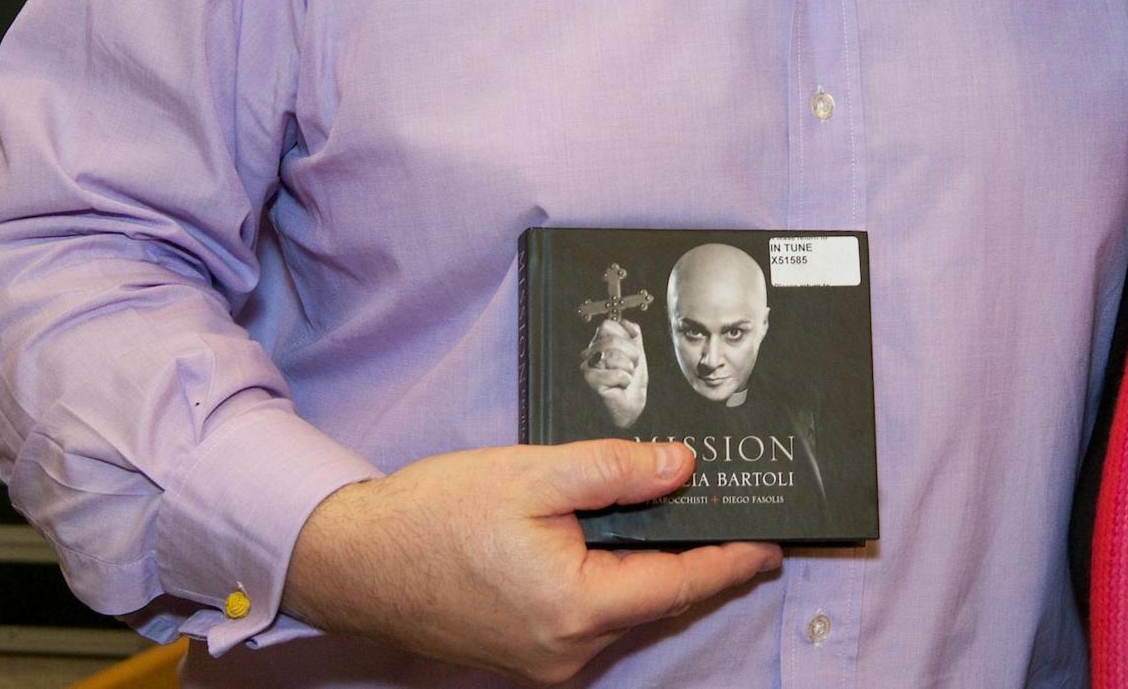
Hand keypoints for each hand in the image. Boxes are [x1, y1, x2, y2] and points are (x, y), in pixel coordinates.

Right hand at [282, 440, 778, 682]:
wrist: (354, 561)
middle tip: (736, 515)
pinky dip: (615, 580)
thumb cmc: (435, 515)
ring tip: (683, 517)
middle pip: (656, 599)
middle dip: (698, 558)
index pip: (679, 583)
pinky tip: (621, 541)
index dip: (731, 560)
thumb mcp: (533, 475)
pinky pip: (591, 616)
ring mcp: (544, 660)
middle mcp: (568, 650)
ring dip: (653, 568)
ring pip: (624, 607)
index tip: (773, 543)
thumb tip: (683, 467)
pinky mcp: (524, 654)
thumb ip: (616, 470)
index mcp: (577, 607)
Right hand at [581, 316, 648, 428]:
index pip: (608, 325)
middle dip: (630, 355)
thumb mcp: (635, 354)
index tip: (630, 353)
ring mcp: (588, 367)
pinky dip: (624, 380)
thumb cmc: (630, 384)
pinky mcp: (591, 381)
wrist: (630, 407)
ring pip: (614, 356)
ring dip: (628, 369)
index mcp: (600, 343)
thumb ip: (633, 335)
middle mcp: (590, 353)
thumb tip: (628, 323)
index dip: (625, 338)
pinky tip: (619, 386)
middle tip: (629, 368)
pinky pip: (616, 373)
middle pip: (612, 340)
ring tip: (624, 378)